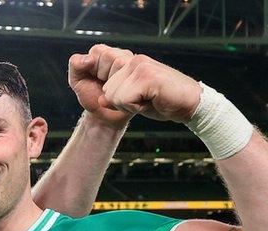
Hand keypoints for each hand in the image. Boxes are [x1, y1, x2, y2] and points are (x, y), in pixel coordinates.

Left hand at [68, 44, 135, 128]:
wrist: (106, 117)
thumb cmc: (92, 97)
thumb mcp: (78, 81)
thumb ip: (75, 65)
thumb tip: (88, 59)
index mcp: (106, 53)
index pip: (99, 51)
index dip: (95, 68)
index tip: (96, 78)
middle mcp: (122, 55)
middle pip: (114, 57)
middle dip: (105, 76)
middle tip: (105, 87)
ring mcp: (134, 66)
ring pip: (125, 66)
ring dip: (115, 84)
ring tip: (113, 91)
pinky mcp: (144, 77)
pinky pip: (135, 78)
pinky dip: (124, 90)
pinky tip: (123, 96)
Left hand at [74, 44, 201, 124]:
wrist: (191, 104)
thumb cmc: (162, 102)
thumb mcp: (133, 100)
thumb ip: (115, 98)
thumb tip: (101, 99)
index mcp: (129, 62)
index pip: (103, 79)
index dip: (113, 94)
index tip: (136, 95)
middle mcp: (133, 60)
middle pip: (106, 91)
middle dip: (122, 103)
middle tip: (144, 99)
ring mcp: (140, 66)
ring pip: (112, 96)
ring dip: (130, 106)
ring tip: (149, 99)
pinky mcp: (147, 76)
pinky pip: (123, 100)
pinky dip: (135, 108)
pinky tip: (152, 101)